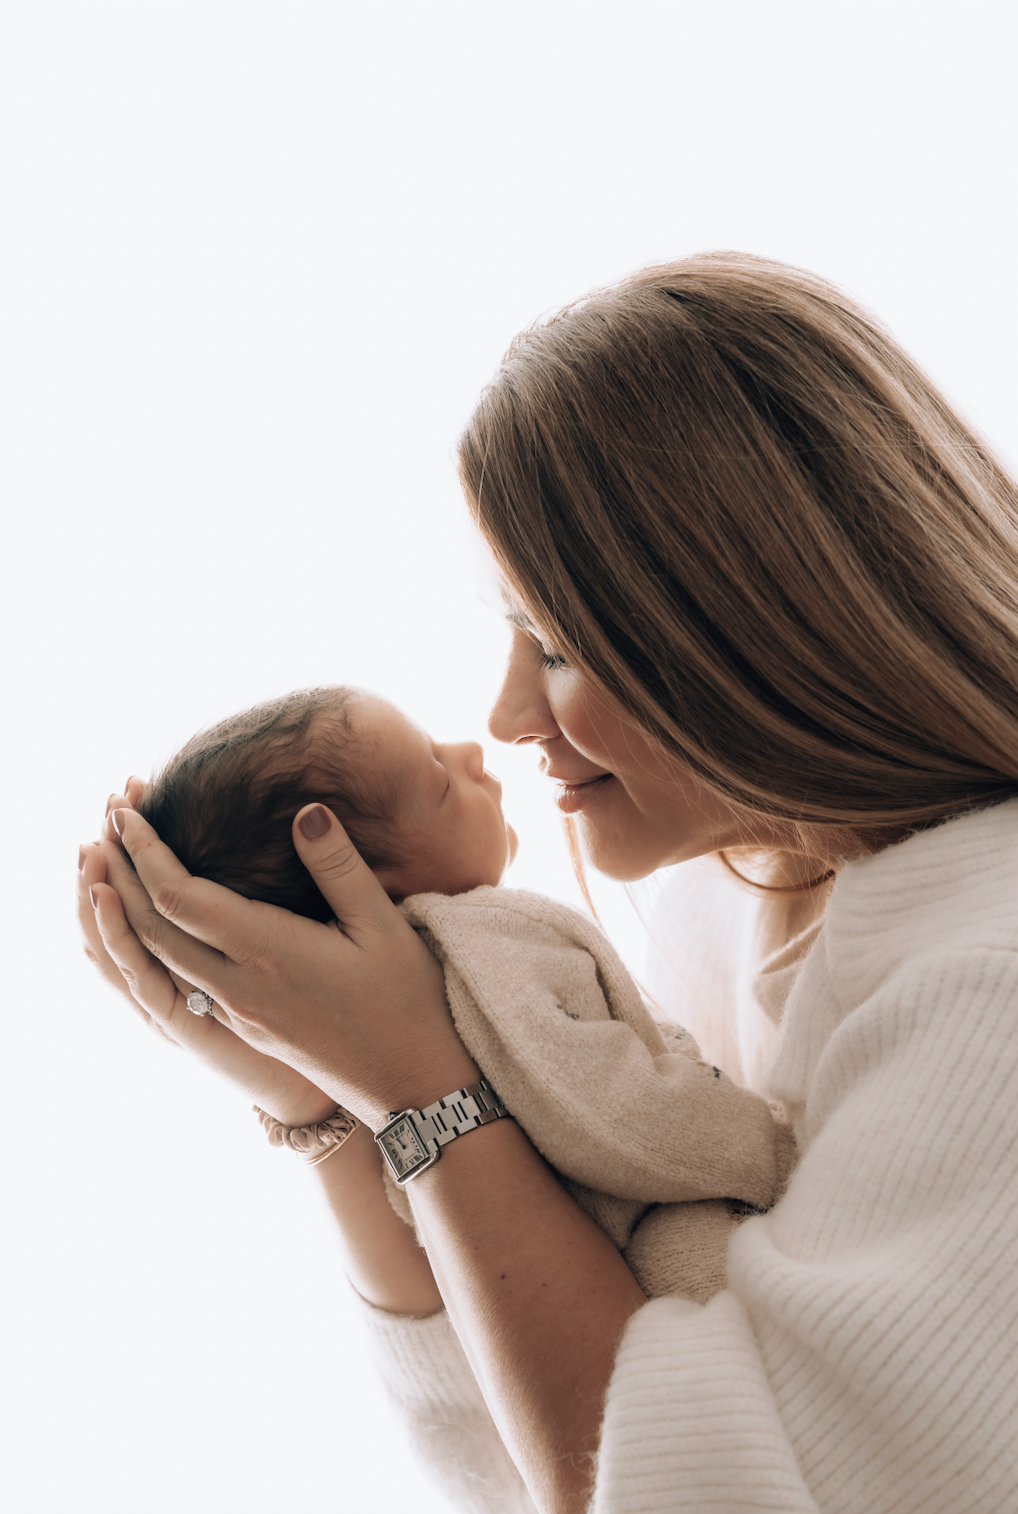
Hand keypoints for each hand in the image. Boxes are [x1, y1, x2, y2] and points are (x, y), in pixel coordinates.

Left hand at [90, 801, 477, 1128]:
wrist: (411, 1087)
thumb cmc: (406, 1002)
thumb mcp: (383, 926)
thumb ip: (339, 866)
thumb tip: (306, 811)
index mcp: (267, 953)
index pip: (180, 898)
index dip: (145, 854)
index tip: (127, 812)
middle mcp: (238, 986)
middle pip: (151, 928)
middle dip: (119, 874)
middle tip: (104, 823)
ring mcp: (236, 1011)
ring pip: (158, 959)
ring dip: (127, 911)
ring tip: (110, 867)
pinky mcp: (243, 1025)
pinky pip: (175, 981)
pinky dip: (149, 944)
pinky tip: (153, 925)